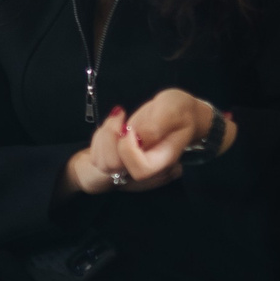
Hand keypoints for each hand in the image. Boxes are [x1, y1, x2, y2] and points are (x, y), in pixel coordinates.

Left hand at [64, 91, 225, 195]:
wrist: (181, 114)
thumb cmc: (181, 111)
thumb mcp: (174, 109)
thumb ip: (157, 124)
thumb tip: (138, 136)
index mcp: (161, 158)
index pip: (140, 171)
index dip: (128, 150)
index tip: (130, 128)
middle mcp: (144, 164)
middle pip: (114, 167)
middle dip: (109, 139)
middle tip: (121, 118)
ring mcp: (130, 161)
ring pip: (102, 162)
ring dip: (103, 135)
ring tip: (118, 117)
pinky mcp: (120, 154)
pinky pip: (98, 154)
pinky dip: (99, 136)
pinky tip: (114, 123)